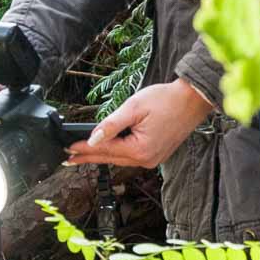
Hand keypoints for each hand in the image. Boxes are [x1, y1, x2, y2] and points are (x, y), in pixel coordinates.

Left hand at [67, 79, 213, 168]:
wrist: (193, 100)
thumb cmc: (166, 100)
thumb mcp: (134, 107)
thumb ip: (111, 125)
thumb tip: (93, 138)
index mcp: (139, 149)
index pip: (104, 149)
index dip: (83, 148)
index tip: (67, 148)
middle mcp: (146, 160)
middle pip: (110, 158)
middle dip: (88, 157)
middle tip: (68, 159)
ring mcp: (152, 160)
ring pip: (120, 159)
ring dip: (101, 156)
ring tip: (82, 156)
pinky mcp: (156, 156)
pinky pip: (131, 157)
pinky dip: (117, 154)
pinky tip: (107, 151)